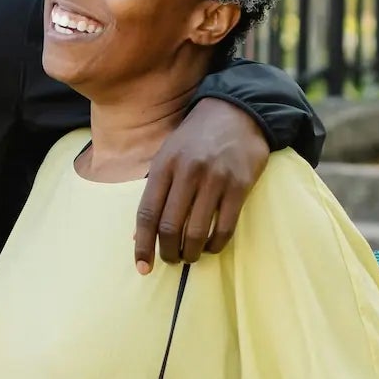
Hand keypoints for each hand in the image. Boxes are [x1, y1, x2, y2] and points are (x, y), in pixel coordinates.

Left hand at [135, 98, 267, 271]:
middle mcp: (187, 172)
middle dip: (168, 252)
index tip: (142, 266)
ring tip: (190, 256)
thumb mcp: (168, 155)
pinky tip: (211, 246)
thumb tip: (138, 235)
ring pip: (197, 231)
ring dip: (191, 253)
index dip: (143, 244)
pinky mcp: (239, 186)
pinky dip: (215, 245)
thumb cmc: (196, 137)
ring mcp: (215, 179)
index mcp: (164, 165)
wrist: (238, 112)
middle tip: (171, 259)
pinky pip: (225, 227)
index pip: (147, 213)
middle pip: (170, 226)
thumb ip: (154, 192)